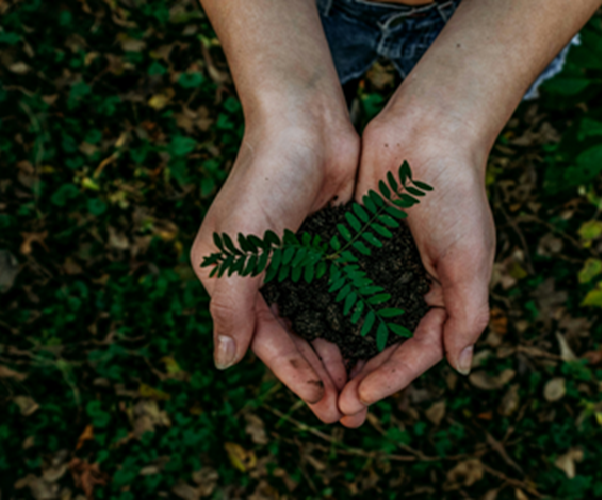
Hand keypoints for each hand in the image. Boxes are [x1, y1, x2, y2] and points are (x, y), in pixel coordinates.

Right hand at [191, 113, 358, 422]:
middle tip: (350, 413)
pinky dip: (355, 322)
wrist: (305, 123)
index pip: (265, 340)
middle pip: (294, 338)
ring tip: (365, 391)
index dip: (293, 374)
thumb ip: (231, 307)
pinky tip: (376, 345)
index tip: (323, 403)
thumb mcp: (238, 249)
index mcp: (231, 278)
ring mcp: (298, 262)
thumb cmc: (264, 182)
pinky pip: (342, 296)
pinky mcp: (329, 248)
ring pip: (321, 323)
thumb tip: (224, 363)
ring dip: (341, 356)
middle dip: (321, 376)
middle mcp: (263, 275)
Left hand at [338, 106, 494, 427]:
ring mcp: (382, 271)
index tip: (360, 398)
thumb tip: (461, 367)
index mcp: (444, 297)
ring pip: (358, 325)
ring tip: (317, 384)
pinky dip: (325, 315)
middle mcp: (411, 289)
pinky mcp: (356, 250)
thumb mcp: (470, 259)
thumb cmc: (456, 196)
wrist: (426, 134)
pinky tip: (303, 335)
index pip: (417, 352)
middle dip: (362, 378)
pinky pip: (338, 291)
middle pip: (385, 347)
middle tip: (335, 408)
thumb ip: (467, 314)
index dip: (391, 379)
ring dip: (340, 355)